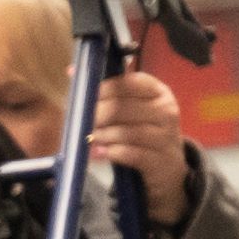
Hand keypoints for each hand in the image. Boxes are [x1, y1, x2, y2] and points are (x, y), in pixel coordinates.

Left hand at [85, 70, 196, 223]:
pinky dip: (112, 153)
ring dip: (103, 136)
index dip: (104, 88)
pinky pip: (132, 154)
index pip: (129, 83)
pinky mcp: (161, 161)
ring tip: (89, 139)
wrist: (167, 168)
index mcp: (158, 92)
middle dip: (98, 114)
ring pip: (126, 132)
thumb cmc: (143, 132)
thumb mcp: (132, 109)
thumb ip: (107, 93)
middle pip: (123, 107)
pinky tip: (99, 153)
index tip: (85, 95)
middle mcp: (166, 110)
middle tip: (82, 121)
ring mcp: (166, 136)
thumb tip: (72, 71)